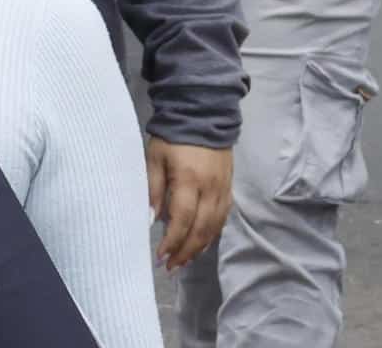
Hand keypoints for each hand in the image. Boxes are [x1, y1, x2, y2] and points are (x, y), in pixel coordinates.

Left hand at [147, 138, 232, 270]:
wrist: (203, 115)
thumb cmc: (172, 136)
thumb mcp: (155, 158)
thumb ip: (153, 188)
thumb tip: (152, 220)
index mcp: (189, 180)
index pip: (182, 219)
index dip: (172, 241)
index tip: (160, 256)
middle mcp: (210, 189)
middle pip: (201, 229)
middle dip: (185, 251)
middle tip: (171, 267)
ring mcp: (223, 190)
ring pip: (214, 227)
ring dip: (199, 247)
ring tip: (184, 260)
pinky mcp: (229, 188)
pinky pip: (222, 218)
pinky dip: (211, 234)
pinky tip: (201, 243)